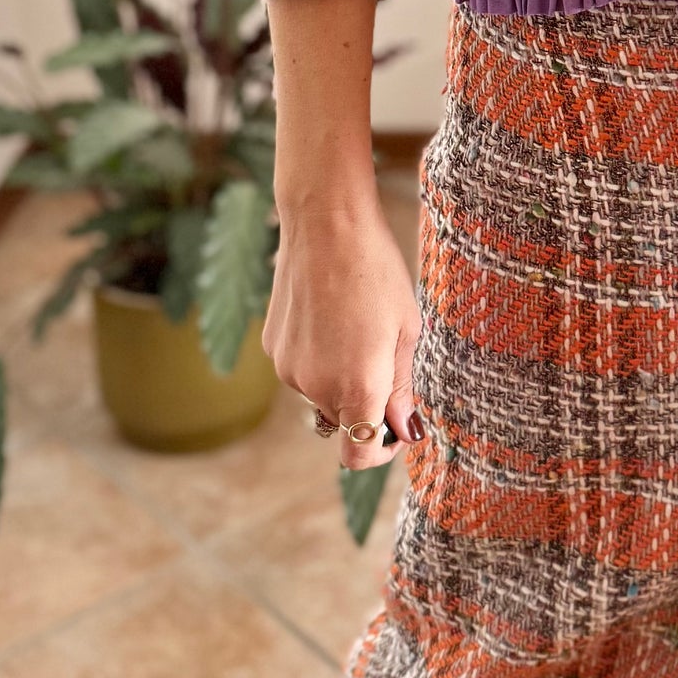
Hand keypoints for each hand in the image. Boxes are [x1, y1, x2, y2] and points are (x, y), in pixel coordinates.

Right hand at [262, 192, 421, 472]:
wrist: (325, 222)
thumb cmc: (376, 270)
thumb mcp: (405, 329)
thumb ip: (401, 387)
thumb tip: (404, 430)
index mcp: (355, 386)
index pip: (359, 454)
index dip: (382, 450)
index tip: (397, 426)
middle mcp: (314, 386)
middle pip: (343, 422)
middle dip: (366, 404)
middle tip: (386, 358)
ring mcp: (287, 369)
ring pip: (321, 394)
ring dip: (340, 378)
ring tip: (357, 326)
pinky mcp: (271, 347)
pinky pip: (301, 369)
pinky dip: (319, 357)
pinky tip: (331, 315)